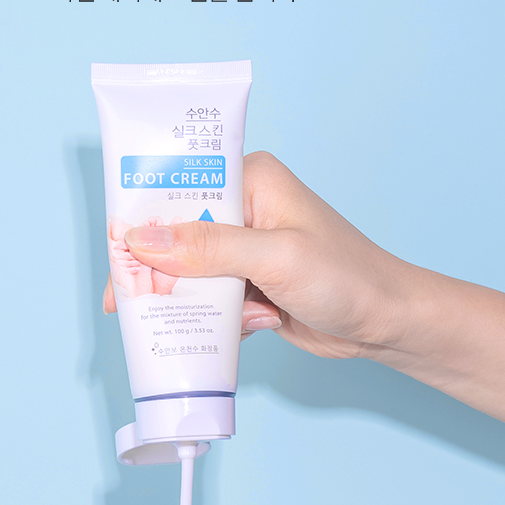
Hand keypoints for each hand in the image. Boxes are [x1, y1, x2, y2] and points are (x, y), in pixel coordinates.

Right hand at [104, 151, 408, 356]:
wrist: (386, 324)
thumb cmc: (346, 278)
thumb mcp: (275, 258)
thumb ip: (208, 248)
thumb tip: (143, 240)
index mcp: (250, 180)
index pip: (179, 189)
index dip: (142, 221)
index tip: (118, 258)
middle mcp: (244, 208)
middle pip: (175, 234)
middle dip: (162, 272)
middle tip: (134, 303)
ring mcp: (245, 248)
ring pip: (188, 273)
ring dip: (196, 302)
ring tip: (219, 316)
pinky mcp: (248, 283)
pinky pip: (208, 298)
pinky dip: (217, 318)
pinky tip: (252, 325)